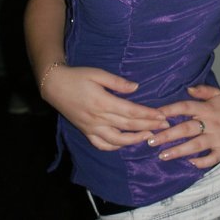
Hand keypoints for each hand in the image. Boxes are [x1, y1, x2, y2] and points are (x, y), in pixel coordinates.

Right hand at [42, 65, 169, 149]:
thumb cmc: (78, 76)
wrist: (54, 86)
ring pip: (117, 140)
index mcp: (104, 102)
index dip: (148, 115)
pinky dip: (115, 147)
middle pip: (129, 126)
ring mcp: (92, 127)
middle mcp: (99, 118)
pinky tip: (125, 143)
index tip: (162, 116)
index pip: (131, 112)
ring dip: (135, 139)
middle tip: (164, 126)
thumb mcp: (98, 73)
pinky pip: (102, 145)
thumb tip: (136, 87)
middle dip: (149, 126)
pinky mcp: (86, 132)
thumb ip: (118, 82)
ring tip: (149, 136)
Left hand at [150, 85, 219, 168]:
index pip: (185, 107)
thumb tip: (187, 89)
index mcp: (206, 109)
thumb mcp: (218, 94)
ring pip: (195, 145)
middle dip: (168, 135)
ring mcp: (216, 138)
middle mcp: (210, 123)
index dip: (170, 110)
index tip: (155, 115)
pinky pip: (211, 158)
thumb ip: (203, 90)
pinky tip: (189, 164)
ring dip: (178, 151)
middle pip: (186, 128)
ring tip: (162, 155)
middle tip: (151, 140)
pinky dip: (201, 162)